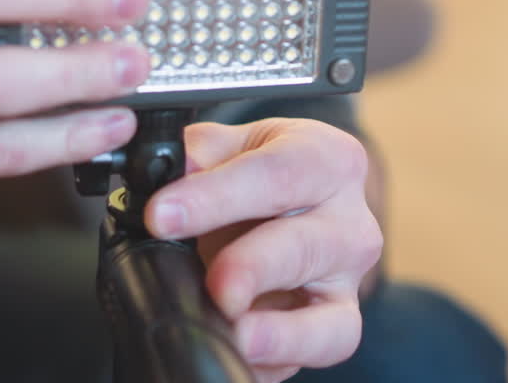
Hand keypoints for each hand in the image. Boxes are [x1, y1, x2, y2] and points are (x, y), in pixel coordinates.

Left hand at [145, 118, 382, 382]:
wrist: (296, 202)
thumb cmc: (261, 171)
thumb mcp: (230, 146)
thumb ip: (196, 155)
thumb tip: (158, 173)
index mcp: (326, 159)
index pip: (275, 174)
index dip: (215, 196)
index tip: (161, 215)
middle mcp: (349, 222)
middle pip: (305, 246)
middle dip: (252, 267)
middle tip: (213, 282)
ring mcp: (347, 282)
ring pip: (329, 315)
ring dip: (280, 331)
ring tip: (236, 332)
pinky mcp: (337, 326)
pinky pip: (317, 353)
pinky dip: (277, 360)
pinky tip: (237, 354)